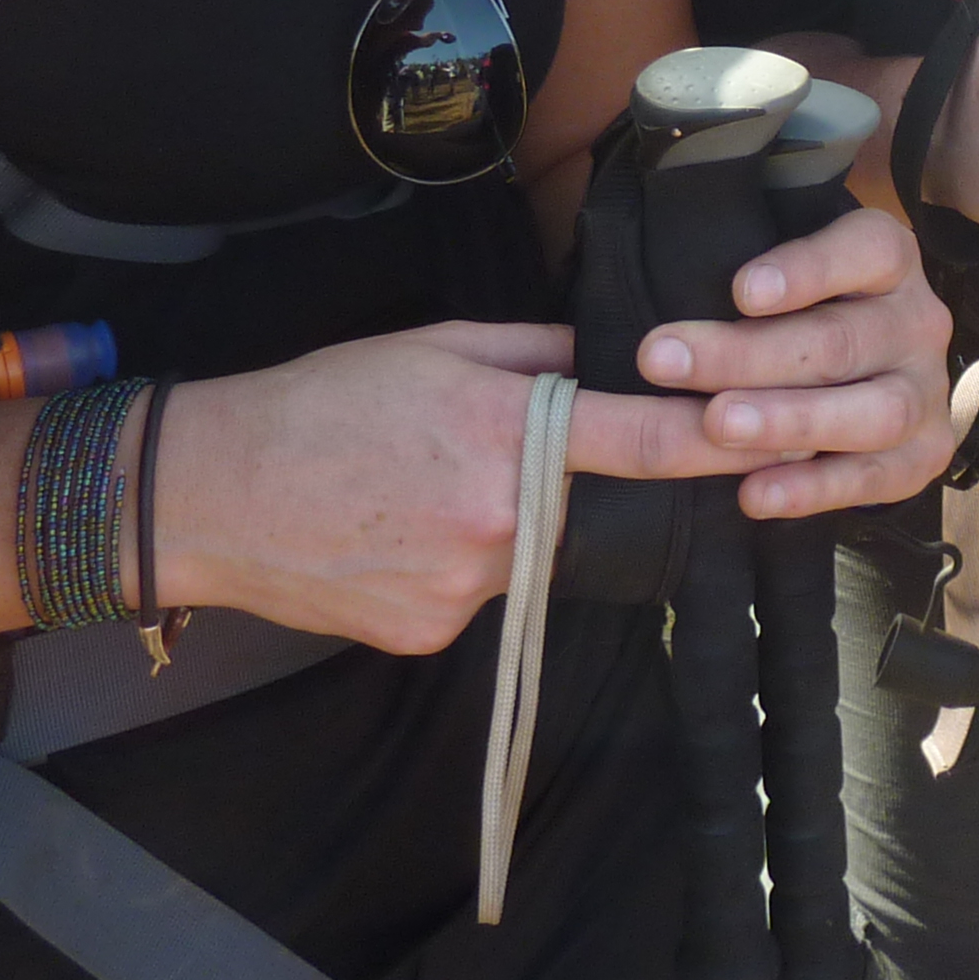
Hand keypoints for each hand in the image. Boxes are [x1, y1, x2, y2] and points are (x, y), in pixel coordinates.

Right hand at [163, 318, 802, 653]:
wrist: (211, 494)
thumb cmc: (321, 401)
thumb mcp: (436, 343)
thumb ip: (537, 354)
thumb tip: (611, 359)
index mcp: (504, 431)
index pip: (641, 442)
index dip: (712, 441)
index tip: (767, 435)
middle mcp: (498, 521)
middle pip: (587, 511)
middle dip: (577, 488)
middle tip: (506, 458)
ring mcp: (464, 590)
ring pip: (531, 559)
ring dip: (508, 527)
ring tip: (424, 491)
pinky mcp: (429, 636)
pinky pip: (479, 599)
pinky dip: (458, 567)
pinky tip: (396, 535)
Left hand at [636, 205, 956, 519]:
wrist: (857, 374)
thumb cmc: (796, 313)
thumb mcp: (775, 281)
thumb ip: (731, 286)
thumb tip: (651, 315)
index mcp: (888, 259)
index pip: (864, 249)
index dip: (807, 269)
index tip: (740, 290)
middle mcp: (918, 321)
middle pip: (842, 339)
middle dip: (749, 355)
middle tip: (666, 361)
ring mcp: (928, 392)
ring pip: (873, 411)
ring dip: (789, 421)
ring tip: (717, 425)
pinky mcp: (925, 455)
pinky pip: (877, 478)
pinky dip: (816, 490)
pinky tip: (754, 494)